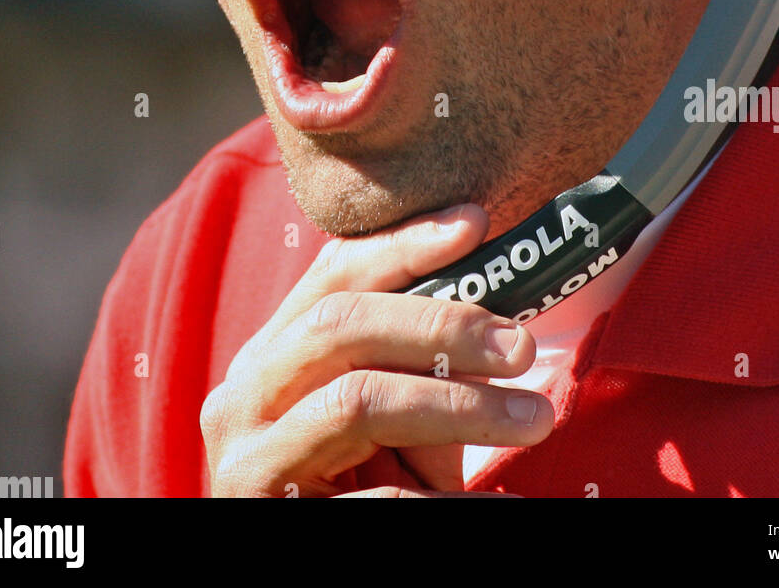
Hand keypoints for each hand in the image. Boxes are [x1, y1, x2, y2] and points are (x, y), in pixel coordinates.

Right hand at [200, 204, 553, 496]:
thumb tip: (502, 327)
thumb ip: (419, 369)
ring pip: (359, 401)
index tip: (477, 224)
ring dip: (459, 403)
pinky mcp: (274, 522)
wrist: (323, 558)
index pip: (332, 275)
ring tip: (536, 419)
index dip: (403, 244)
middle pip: (340, 326)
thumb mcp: (388, 420)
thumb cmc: (365, 488)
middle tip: (522, 345)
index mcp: (269, 356)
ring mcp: (250, 463)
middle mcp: (242, 399)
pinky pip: (379, 500)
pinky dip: (448, 500)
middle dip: (439, 324)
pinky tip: (504, 504)